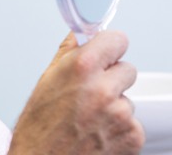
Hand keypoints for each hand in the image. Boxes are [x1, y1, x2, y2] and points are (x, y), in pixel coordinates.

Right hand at [8, 30, 144, 154]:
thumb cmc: (39, 124)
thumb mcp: (47, 79)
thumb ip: (68, 52)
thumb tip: (79, 35)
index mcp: (82, 67)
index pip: (117, 39)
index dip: (109, 46)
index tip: (104, 52)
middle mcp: (104, 88)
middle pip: (127, 69)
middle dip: (111, 76)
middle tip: (91, 90)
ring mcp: (121, 114)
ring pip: (127, 97)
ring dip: (114, 104)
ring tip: (88, 115)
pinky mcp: (132, 136)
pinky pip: (132, 121)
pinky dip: (118, 126)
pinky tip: (97, 131)